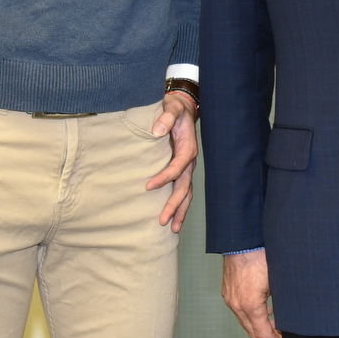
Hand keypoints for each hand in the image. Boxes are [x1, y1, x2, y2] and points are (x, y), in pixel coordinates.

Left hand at [144, 92, 198, 231]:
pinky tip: (173, 218)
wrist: (182, 108)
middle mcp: (190, 161)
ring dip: (180, 210)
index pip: (178, 167)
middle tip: (162, 221)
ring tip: (172, 229)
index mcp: (189, 148)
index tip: (148, 186)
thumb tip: (156, 131)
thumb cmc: (175, 109)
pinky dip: (179, 204)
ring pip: (186, 193)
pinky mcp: (182, 169)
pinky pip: (183, 190)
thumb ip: (165, 118)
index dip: (165, 178)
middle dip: (175, 205)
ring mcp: (187, 167)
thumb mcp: (171, 108)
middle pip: (184, 187)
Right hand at [221, 250, 282, 337]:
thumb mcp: (277, 282)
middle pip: (252, 332)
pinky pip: (239, 311)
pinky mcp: (227, 292)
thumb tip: (291, 315)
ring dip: (259, 324)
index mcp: (250, 305)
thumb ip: (282, 303)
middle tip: (281, 333)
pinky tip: (263, 307)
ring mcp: (230, 299)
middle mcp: (237, 305)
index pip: (263, 334)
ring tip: (274, 320)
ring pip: (245, 322)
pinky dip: (250, 314)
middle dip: (268, 335)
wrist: (242, 242)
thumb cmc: (261, 258)